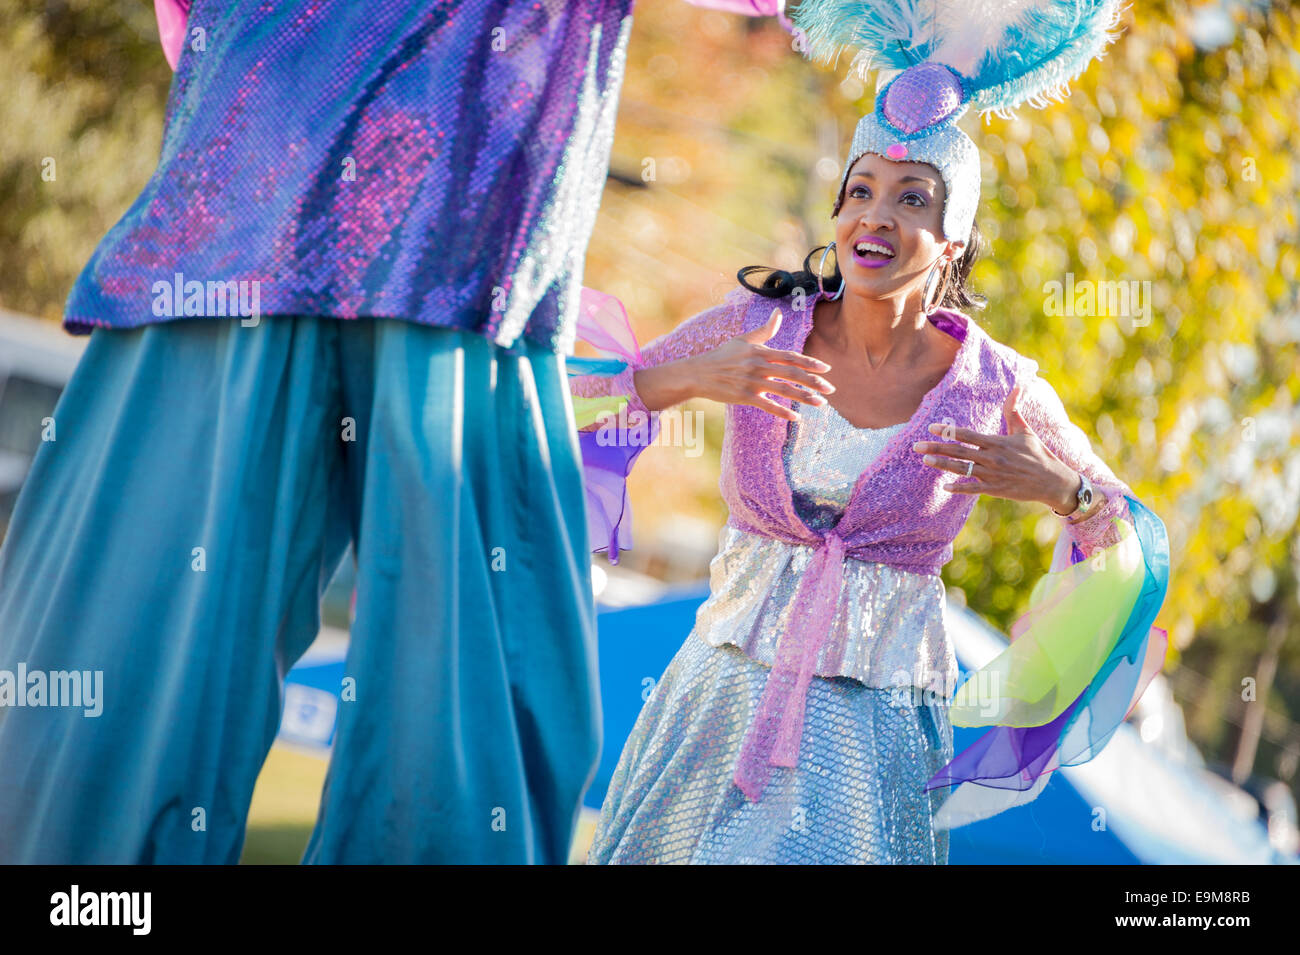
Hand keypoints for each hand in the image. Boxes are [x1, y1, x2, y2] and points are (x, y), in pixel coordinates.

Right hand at [678, 307, 835, 421]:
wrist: (698, 373)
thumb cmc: (722, 356)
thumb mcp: (743, 340)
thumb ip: (765, 329)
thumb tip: (779, 312)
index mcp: (761, 351)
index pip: (791, 356)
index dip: (810, 363)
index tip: (826, 369)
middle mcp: (759, 365)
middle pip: (792, 373)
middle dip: (814, 381)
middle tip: (831, 389)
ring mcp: (752, 382)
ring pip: (784, 390)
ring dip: (805, 397)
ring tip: (821, 403)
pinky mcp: (744, 396)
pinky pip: (768, 406)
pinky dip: (782, 412)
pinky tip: (796, 418)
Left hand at [910, 384, 1079, 507]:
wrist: (1053, 481)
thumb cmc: (1038, 453)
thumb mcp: (1025, 430)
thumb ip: (1014, 410)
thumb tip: (1018, 385)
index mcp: (997, 442)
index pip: (967, 435)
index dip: (948, 431)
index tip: (931, 428)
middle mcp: (992, 458)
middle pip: (959, 451)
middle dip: (936, 447)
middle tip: (916, 446)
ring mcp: (992, 475)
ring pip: (962, 469)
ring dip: (942, 464)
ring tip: (925, 460)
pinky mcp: (995, 489)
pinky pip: (973, 489)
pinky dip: (959, 488)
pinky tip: (944, 487)